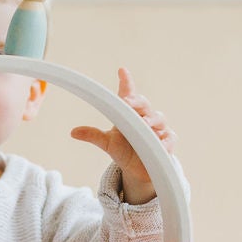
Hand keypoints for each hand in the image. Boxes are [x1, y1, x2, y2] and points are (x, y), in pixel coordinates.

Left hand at [70, 68, 175, 203]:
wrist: (139, 169)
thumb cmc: (125, 150)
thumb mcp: (108, 143)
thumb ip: (93, 135)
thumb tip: (72, 132)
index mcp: (130, 113)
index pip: (128, 94)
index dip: (126, 82)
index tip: (121, 71)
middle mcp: (145, 117)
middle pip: (144, 104)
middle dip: (137, 102)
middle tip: (128, 101)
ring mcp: (158, 129)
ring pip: (159, 119)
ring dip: (152, 120)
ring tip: (144, 123)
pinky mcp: (167, 143)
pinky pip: (168, 139)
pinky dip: (165, 141)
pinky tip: (160, 143)